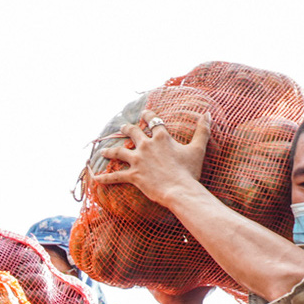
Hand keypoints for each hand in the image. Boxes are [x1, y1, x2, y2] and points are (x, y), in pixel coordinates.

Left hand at [93, 111, 209, 205]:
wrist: (180, 190)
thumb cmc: (190, 171)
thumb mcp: (198, 148)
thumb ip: (203, 129)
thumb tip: (208, 113)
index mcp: (161, 137)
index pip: (153, 121)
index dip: (148, 116)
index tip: (144, 114)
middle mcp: (146, 146)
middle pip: (132, 132)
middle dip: (126, 128)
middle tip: (122, 127)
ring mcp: (138, 160)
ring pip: (119, 152)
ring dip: (110, 151)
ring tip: (103, 151)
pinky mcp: (133, 176)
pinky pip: (115, 177)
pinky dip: (104, 178)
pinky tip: (95, 178)